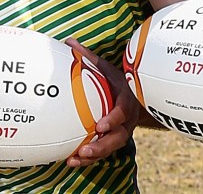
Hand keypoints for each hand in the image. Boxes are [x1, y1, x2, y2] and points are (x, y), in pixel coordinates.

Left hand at [64, 38, 142, 166]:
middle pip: (118, 137)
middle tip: (86, 149)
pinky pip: (102, 152)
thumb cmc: (115, 80)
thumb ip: (88, 57)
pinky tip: (72, 161)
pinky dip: (88, 158)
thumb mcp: (105, 67)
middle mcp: (127, 120)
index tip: (100, 125)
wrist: (133, 95)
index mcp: (127, 100)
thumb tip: (68, 41)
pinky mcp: (112, 141)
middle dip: (103, 145)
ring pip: (110, 148)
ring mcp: (121, 132)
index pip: (123, 111)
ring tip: (76, 159)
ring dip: (94, 155)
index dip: (114, 119)